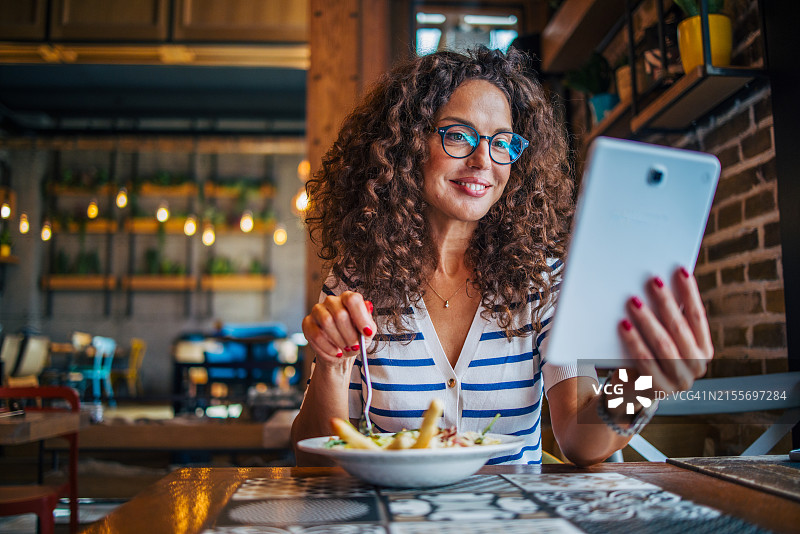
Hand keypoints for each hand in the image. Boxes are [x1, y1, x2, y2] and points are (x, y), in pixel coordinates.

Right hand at [302, 291, 375, 364]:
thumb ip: (368, 326)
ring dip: (338, 340)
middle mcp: (332, 301)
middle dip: (349, 334)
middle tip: (354, 346)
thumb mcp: (367, 333)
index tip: (366, 332)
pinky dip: (328, 347)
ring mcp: (317, 310)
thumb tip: (367, 322)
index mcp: (348, 298)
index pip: (353, 300)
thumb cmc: (354, 337)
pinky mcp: (307, 323)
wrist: (341, 350)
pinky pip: (316, 335)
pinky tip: (335, 352)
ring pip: (326, 322)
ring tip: (345, 349)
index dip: (360, 317)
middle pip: (339, 313)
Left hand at [618, 266, 712, 395]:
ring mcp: (679, 380)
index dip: (690, 293)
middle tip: (652, 281)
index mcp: (704, 350)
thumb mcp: (662, 337)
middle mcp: (697, 366)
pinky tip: (623, 325)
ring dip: (648, 320)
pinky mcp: (658, 389)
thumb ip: (666, 318)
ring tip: (634, 301)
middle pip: (680, 329)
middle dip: (666, 303)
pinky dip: (633, 341)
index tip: (680, 270)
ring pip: (663, 345)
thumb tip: (658, 281)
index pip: (697, 316)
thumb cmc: (650, 354)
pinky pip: (644, 361)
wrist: (632, 391)